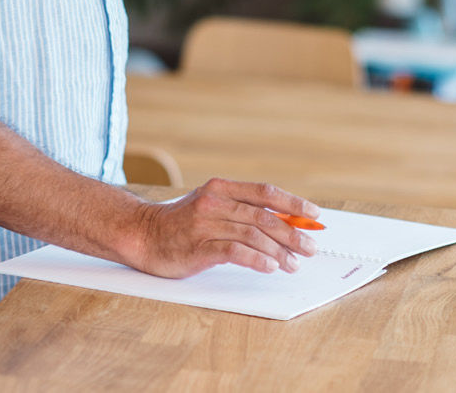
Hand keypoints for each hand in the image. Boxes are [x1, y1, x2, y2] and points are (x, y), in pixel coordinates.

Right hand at [127, 178, 320, 277]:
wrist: (143, 233)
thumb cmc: (182, 223)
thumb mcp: (212, 206)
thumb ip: (241, 211)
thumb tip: (283, 222)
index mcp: (222, 187)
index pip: (265, 191)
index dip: (292, 204)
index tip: (313, 216)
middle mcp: (215, 201)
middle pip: (263, 215)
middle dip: (292, 232)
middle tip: (310, 247)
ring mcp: (205, 223)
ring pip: (253, 234)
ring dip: (279, 250)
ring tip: (293, 264)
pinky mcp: (198, 247)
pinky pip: (234, 251)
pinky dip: (256, 259)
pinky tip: (269, 267)